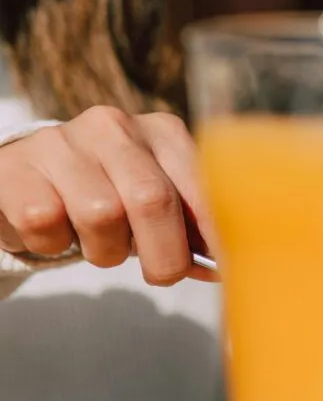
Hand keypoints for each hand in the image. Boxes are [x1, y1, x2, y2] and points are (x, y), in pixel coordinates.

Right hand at [0, 106, 216, 284]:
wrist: (27, 179)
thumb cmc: (107, 196)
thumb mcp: (154, 203)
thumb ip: (189, 230)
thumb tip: (221, 268)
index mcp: (162, 132)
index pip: (201, 183)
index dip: (215, 232)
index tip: (224, 268)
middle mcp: (114, 127)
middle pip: (152, 200)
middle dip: (164, 254)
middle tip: (161, 273)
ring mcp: (62, 142)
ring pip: (100, 215)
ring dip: (105, 250)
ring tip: (97, 242)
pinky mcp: (15, 166)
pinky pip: (45, 223)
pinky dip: (53, 244)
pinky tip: (54, 230)